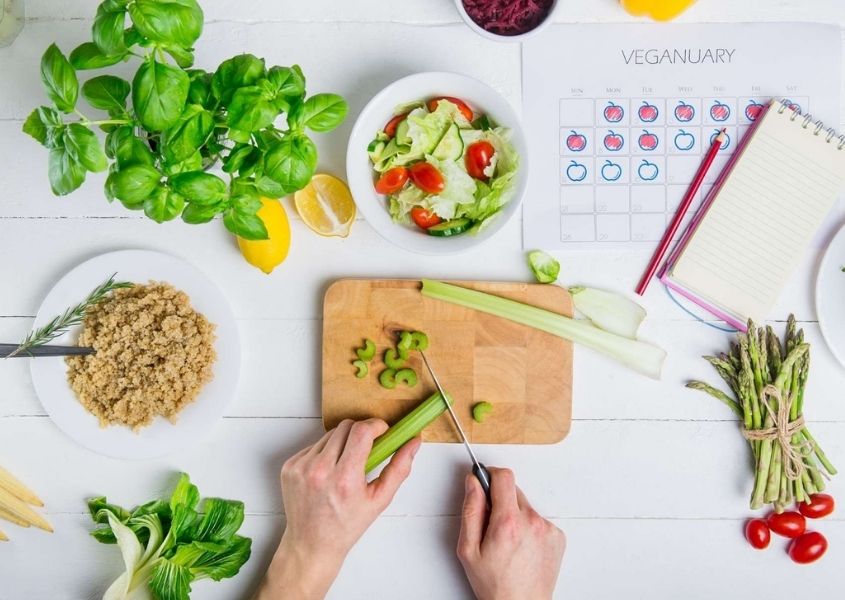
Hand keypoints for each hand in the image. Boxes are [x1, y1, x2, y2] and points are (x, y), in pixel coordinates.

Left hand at [255, 419, 421, 599]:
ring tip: (345, 465)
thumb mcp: (380, 500)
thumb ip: (399, 468)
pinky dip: (325, 453)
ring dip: (342, 442)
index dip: (375, 425)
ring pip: (329, 435)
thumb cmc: (347, 525)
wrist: (311, 544)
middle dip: (360, 432)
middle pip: (345, 427)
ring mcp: (301, 467)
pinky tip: (328, 472)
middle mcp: (320, 470)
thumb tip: (413, 442)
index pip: (361, 431)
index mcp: (345, 479)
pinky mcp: (289, 467)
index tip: (382, 430)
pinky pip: (313, 446)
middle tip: (367, 448)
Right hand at [457, 468, 565, 599]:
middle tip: (492, 525)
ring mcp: (548, 529)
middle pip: (514, 490)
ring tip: (508, 542)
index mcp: (508, 523)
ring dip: (515, 515)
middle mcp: (532, 522)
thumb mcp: (469, 549)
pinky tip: (522, 547)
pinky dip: (529, 527)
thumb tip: (473, 483)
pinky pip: (538, 520)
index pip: (503, 477)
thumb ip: (471, 510)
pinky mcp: (558, 536)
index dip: (490, 474)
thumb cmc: (495, 584)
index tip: (484, 480)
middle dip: (500, 501)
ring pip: (525, 506)